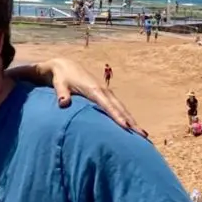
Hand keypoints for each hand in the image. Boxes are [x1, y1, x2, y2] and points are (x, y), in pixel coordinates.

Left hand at [8, 58, 147, 137]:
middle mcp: (103, 91)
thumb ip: (62, 94)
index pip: (108, 106)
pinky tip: (132, 126)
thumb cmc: (61, 78)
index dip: (117, 117)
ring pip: (122, 108)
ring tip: (143, 134)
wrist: (65, 66)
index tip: (126, 128)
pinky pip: (118, 107)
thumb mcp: (59, 84)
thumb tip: (63, 103)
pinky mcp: (105, 94)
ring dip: (132, 120)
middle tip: (142, 135)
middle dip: (131, 122)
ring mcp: (106, 92)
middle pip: (120, 108)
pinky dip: (126, 116)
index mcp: (94, 90)